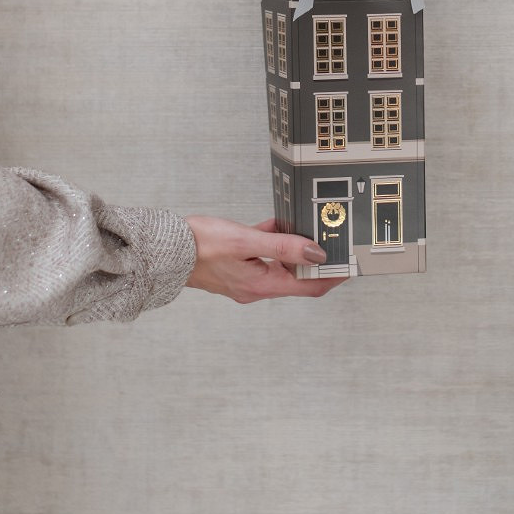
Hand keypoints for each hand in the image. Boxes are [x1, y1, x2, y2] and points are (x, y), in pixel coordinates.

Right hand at [183, 215, 346, 301]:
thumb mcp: (246, 240)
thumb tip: (316, 252)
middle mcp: (255, 287)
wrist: (163, 249)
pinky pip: (262, 257)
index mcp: (261, 285)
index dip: (332, 277)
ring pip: (279, 265)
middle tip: (333, 241)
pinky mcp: (235, 268)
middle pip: (296, 277)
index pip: (309, 286)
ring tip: (306, 230)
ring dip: (292, 250)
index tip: (349, 266)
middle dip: (315, 261)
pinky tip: (274, 226)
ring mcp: (244, 279)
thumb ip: (283, 246)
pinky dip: (271, 243)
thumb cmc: (199, 245)